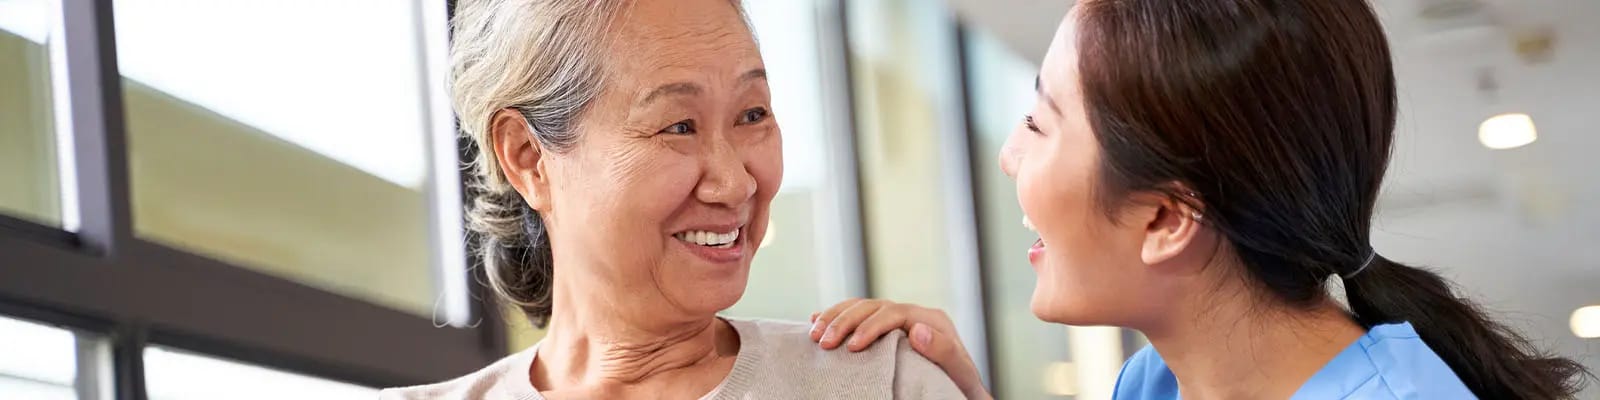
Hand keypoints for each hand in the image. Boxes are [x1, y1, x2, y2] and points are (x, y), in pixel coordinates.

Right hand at [810, 299, 990, 399]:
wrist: (960, 390)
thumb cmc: (960, 385)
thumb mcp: (958, 371)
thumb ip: (943, 350)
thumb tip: (917, 330)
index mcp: (931, 319)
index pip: (893, 313)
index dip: (870, 326)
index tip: (852, 346)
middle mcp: (913, 314)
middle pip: (872, 306)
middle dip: (844, 322)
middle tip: (823, 343)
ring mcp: (897, 319)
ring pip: (860, 306)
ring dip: (834, 317)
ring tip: (814, 334)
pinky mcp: (884, 328)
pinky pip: (857, 314)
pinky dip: (836, 316)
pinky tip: (815, 320)